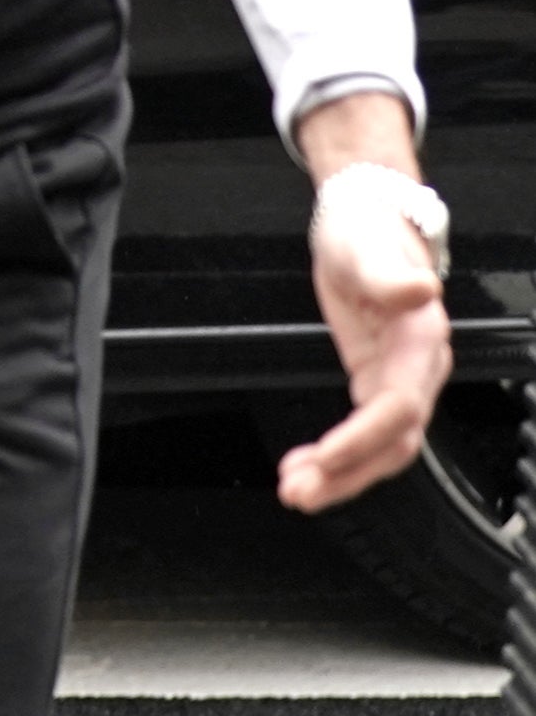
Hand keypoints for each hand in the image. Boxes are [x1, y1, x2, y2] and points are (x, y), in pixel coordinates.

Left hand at [280, 91, 452, 511]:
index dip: (364, 438)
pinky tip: (304, 467)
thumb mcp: (366, 247)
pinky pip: (365, 432)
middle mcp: (418, 367)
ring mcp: (399, 378)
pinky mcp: (377, 380)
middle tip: (299, 494)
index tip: (326, 456)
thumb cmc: (367, 231)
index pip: (398, 405)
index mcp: (420, 339)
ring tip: (295, 491)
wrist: (366, 221)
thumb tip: (419, 291)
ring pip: (382, 446)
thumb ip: (390, 276)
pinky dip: (338, 456)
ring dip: (342, 476)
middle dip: (350, 473)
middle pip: (394, 440)